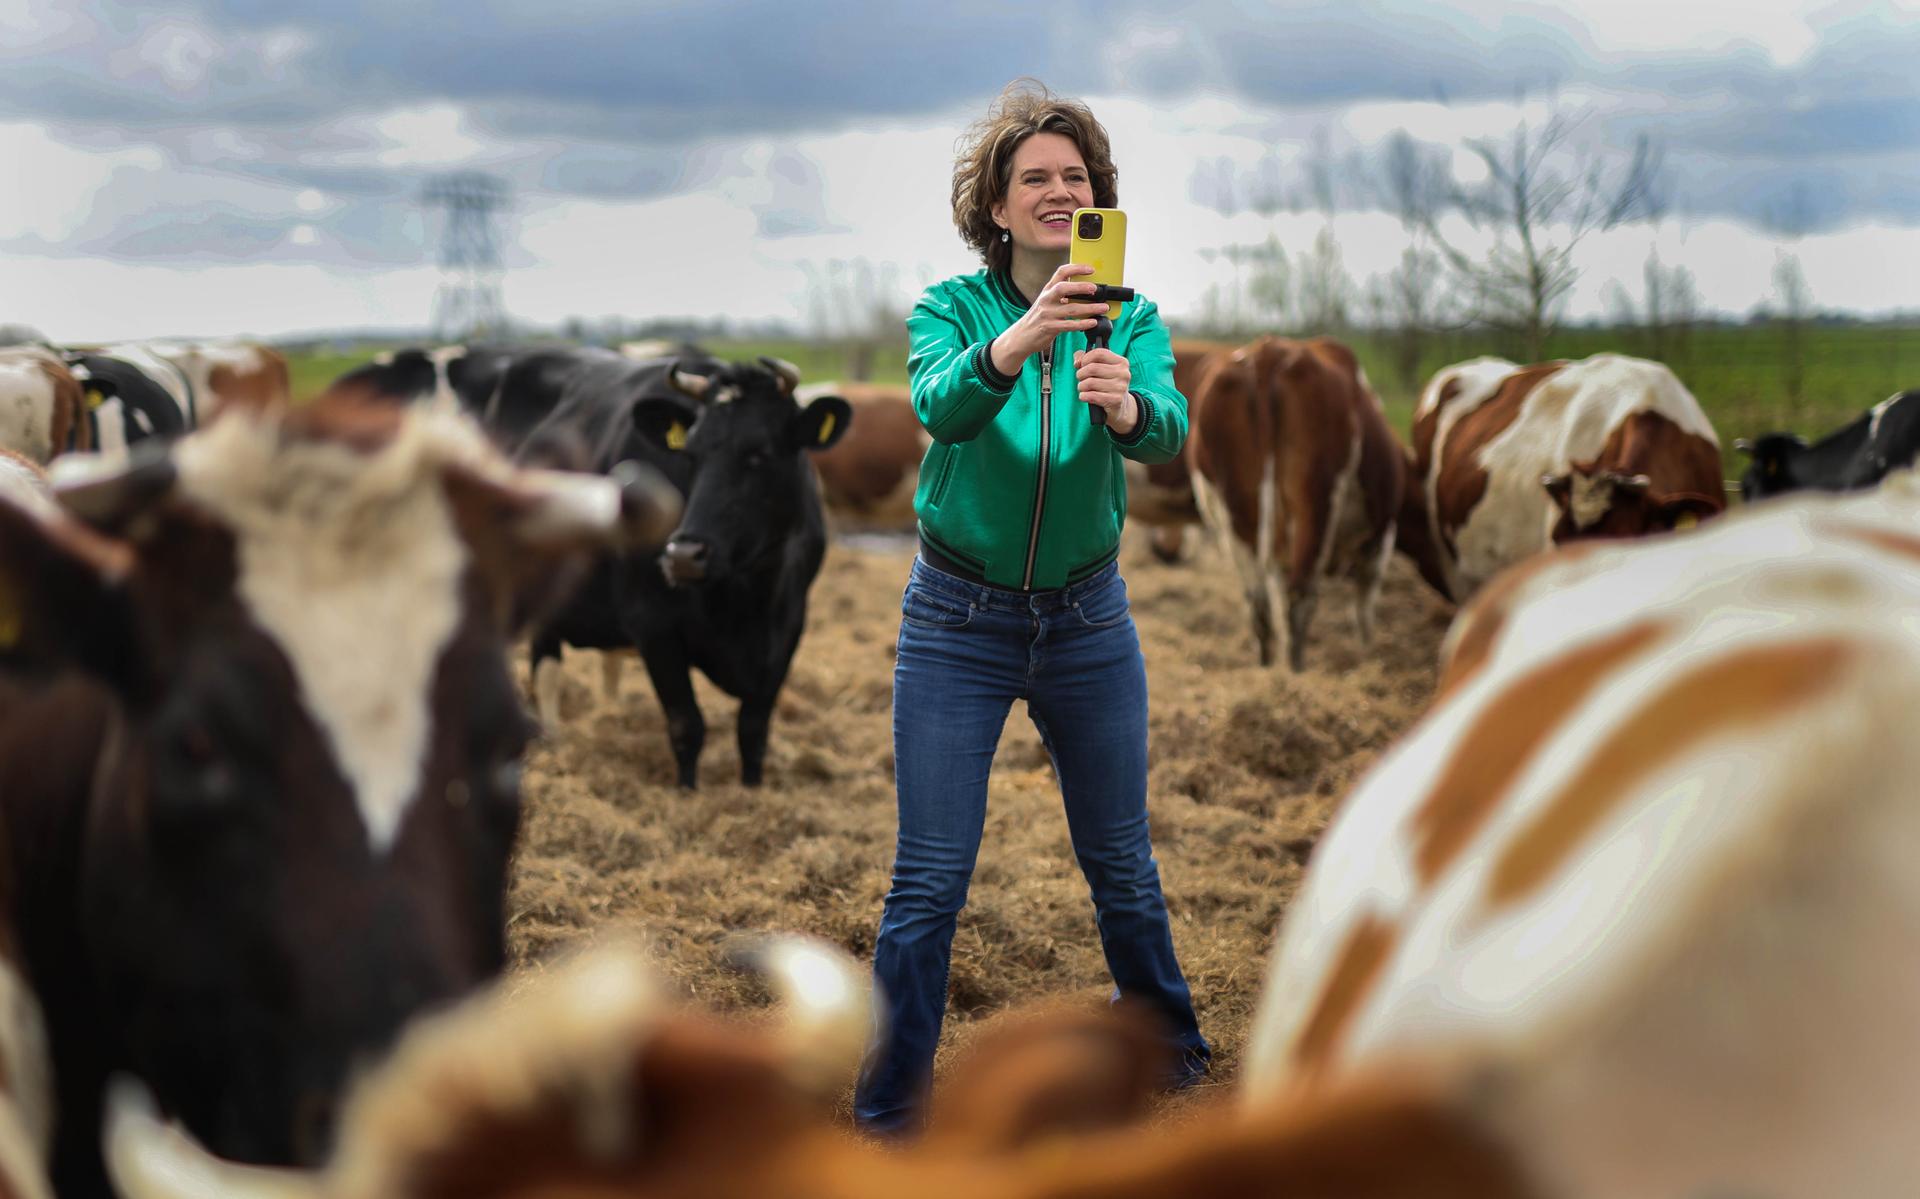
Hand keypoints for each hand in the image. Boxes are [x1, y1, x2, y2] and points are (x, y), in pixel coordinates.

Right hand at [992, 263, 1107, 372]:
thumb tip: (1082, 289)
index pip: (1061, 272)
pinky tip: (1092, 322)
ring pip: (1071, 309)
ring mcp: (1047, 314)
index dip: (1076, 268)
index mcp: (1047, 290)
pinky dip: (1083, 324)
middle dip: (1081, 287)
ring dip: (1090, 308)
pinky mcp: (1049, 328)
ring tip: (1103, 307)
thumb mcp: (1046, 302)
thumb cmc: (1037, 318)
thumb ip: (1061, 295)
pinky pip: (1069, 325)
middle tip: (1095, 289)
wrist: (1021, 336)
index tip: (1091, 269)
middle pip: (1063, 288)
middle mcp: (1046, 300)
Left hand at [1074, 347, 1136, 432]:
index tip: (1082, 365)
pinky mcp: (1116, 400)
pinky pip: (1092, 396)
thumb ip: (1085, 358)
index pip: (1099, 353)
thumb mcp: (1100, 368)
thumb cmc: (1107, 384)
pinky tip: (1085, 396)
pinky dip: (1084, 396)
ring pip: (1090, 382)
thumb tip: (1077, 362)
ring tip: (1083, 389)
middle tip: (1081, 379)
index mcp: (1121, 362)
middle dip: (1081, 374)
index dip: (1085, 359)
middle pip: (1092, 368)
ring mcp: (1121, 387)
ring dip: (1081, 386)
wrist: (1120, 406)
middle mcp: (1123, 373)